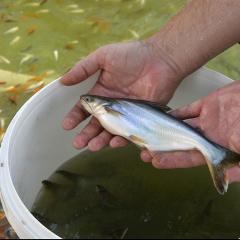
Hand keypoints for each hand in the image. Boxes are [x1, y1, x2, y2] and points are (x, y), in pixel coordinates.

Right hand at [61, 40, 182, 150]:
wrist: (161, 60)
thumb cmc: (133, 55)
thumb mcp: (104, 57)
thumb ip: (83, 68)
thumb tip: (63, 80)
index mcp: (102, 94)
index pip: (85, 109)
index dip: (75, 117)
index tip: (67, 125)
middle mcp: (112, 107)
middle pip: (96, 124)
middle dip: (86, 135)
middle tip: (78, 143)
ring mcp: (126, 115)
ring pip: (110, 132)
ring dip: (101, 140)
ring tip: (93, 146)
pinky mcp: (140, 120)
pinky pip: (130, 133)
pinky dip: (122, 139)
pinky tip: (114, 142)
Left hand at [142, 80, 239, 183]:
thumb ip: (239, 167)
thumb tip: (225, 182)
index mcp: (220, 149)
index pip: (191, 158)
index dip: (173, 160)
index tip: (156, 162)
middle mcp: (211, 136)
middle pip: (181, 143)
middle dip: (163, 147)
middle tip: (144, 150)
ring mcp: (209, 120)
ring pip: (181, 126)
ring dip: (164, 130)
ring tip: (148, 133)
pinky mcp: (209, 104)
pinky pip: (188, 109)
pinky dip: (175, 113)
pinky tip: (161, 115)